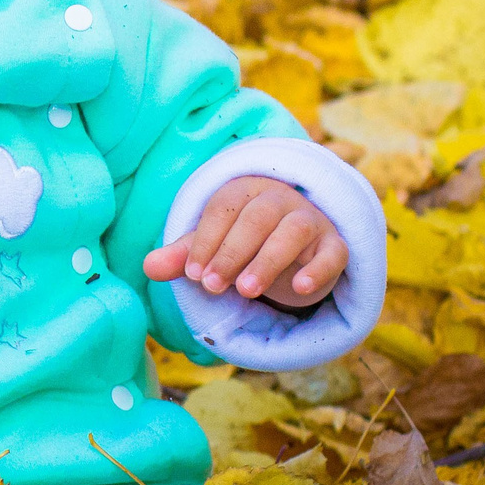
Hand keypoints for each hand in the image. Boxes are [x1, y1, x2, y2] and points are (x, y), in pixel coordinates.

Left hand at [143, 175, 347, 309]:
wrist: (294, 251)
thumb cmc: (242, 244)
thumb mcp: (211, 248)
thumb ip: (183, 256)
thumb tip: (148, 267)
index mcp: (244, 191)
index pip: (223, 209)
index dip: (205, 241)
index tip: (193, 274)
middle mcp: (280, 199)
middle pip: (258, 217)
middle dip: (232, 252)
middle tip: (212, 286)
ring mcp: (311, 221)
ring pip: (294, 231)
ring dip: (268, 261)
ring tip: (246, 292)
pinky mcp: (335, 246)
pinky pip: (333, 253)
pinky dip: (319, 269)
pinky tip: (300, 288)